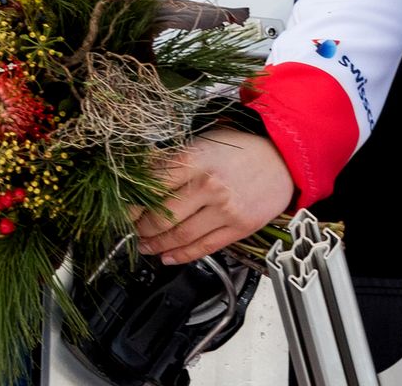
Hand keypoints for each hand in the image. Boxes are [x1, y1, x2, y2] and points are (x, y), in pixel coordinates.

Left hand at [136, 127, 296, 263]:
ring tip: (145, 245)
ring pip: (182, 235)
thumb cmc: (238, 149)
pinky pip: (206, 247)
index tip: (121, 211)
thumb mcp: (198, 144)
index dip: (131, 204)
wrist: (281, 158)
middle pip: (164, 215)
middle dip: (141, 228)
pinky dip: (183, 255)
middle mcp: (209, 186)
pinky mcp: (241, 227)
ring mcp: (227, 209)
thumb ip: (169, 162)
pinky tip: (168, 256)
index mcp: (193, 160)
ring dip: (157, 245)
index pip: (151, 187)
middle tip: (132, 231)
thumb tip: (136, 177)